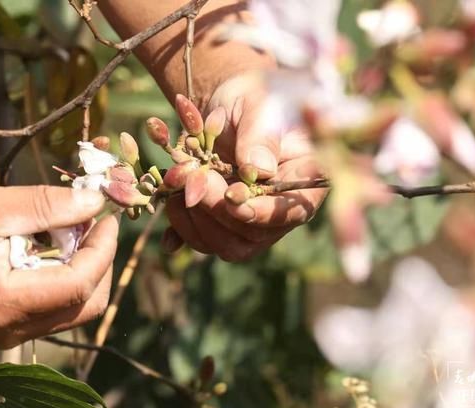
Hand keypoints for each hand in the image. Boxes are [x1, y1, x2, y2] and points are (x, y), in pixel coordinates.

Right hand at [0, 185, 117, 348]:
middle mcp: (11, 329)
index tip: (110, 219)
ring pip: (74, 310)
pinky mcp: (8, 325)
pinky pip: (55, 309)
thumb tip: (96, 202)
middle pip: (85, 305)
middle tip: (96, 224)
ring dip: (86, 270)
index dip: (104, 250)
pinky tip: (58, 248)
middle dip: (100, 262)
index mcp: (5, 302)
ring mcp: (10, 332)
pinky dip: (67, 279)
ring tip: (76, 232)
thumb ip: (49, 207)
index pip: (79, 285)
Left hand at [166, 74, 326, 260]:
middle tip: (194, 177)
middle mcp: (280, 208)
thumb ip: (261, 136)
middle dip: (218, 210)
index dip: (261, 212)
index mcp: (304, 179)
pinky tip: (170, 207)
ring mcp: (252, 220)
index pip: (292, 211)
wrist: (230, 101)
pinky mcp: (225, 224)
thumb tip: (257, 171)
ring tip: (180, 183)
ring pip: (228, 245)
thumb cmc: (256, 96)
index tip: (232, 197)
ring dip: (197, 221)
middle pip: (254, 235)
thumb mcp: (261, 105)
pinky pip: (205, 242)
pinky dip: (182, 230)